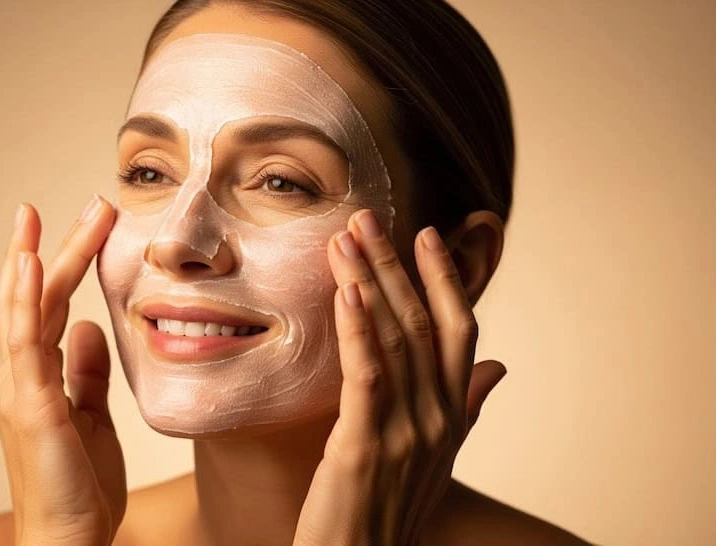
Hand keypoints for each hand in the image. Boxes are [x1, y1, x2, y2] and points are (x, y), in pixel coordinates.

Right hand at [0, 197, 125, 545]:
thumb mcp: (92, 418)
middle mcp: (18, 376)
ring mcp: (19, 386)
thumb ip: (87, 372)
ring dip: (37, 256)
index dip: (57, 265)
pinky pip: (25, 339)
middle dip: (49, 246)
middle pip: (30, 298)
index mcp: (34, 379)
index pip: (44, 309)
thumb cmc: (79, 487)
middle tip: (82, 205)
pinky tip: (33, 261)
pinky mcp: (31, 401)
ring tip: (41, 214)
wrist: (69, 538)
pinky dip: (26, 297)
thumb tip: (89, 328)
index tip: (79, 227)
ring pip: (22, 308)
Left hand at [293, 210, 506, 545]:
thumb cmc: (391, 509)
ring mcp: (407, 431)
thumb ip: (466, 406)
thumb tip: (497, 367)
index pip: (457, 331)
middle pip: (419, 323)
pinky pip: (368, 376)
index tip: (424, 235)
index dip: (443, 280)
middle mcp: (437, 417)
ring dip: (368, 283)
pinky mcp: (367, 445)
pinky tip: (347, 293)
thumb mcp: (437, 456)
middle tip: (365, 218)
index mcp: (452, 414)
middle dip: (392, 265)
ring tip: (345, 240)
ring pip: (392, 339)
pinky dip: (359, 330)